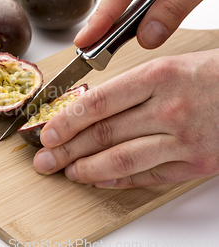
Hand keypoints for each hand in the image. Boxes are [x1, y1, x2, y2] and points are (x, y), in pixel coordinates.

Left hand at [33, 50, 218, 187]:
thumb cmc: (214, 75)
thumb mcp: (170, 66)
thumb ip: (130, 86)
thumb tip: (87, 107)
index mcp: (158, 76)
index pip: (98, 103)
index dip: (66, 121)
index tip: (46, 132)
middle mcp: (168, 109)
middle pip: (103, 134)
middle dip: (66, 150)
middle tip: (45, 159)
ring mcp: (183, 139)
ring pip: (121, 160)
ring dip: (87, 169)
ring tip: (68, 172)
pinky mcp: (197, 164)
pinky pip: (148, 176)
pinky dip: (119, 180)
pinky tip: (100, 180)